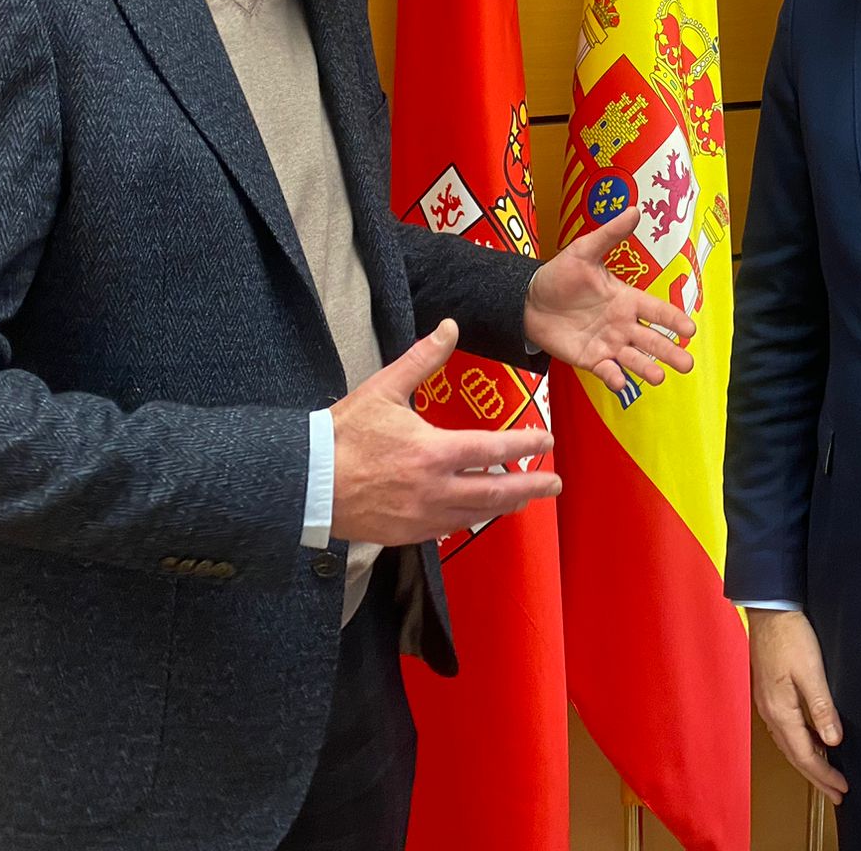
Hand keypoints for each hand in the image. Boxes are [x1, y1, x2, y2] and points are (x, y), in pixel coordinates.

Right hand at [330, 320, 559, 545]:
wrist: (306, 481)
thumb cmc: (345, 434)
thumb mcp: (384, 388)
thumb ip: (423, 359)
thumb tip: (450, 327)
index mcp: (433, 451)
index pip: (494, 449)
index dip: (526, 445)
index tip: (547, 441)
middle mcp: (435, 489)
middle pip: (496, 491)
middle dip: (530, 486)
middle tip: (554, 483)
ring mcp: (422, 516)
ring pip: (476, 514)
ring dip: (504, 505)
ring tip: (524, 498)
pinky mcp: (407, 533)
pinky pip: (449, 528)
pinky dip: (470, 519)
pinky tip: (477, 512)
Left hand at [523, 207, 696, 393]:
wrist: (529, 300)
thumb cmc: (560, 275)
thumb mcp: (584, 251)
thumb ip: (610, 235)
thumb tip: (634, 210)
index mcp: (626, 299)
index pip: (656, 310)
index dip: (673, 319)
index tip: (690, 329)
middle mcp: (622, 324)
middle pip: (652, 340)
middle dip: (670, 352)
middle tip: (687, 364)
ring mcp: (607, 343)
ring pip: (633, 358)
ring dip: (647, 368)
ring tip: (659, 378)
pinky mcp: (590, 359)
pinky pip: (606, 370)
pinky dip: (614, 376)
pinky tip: (621, 382)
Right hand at [748, 608, 848, 803]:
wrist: (768, 608)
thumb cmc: (791, 636)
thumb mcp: (811, 671)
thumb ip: (822, 707)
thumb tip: (832, 742)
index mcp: (780, 711)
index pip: (804, 754)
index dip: (824, 774)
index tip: (843, 789)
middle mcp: (770, 713)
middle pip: (794, 754)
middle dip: (816, 776)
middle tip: (837, 794)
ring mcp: (767, 704)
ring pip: (789, 744)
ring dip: (808, 762)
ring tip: (827, 775)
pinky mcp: (769, 693)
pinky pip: (785, 730)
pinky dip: (800, 744)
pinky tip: (811, 742)